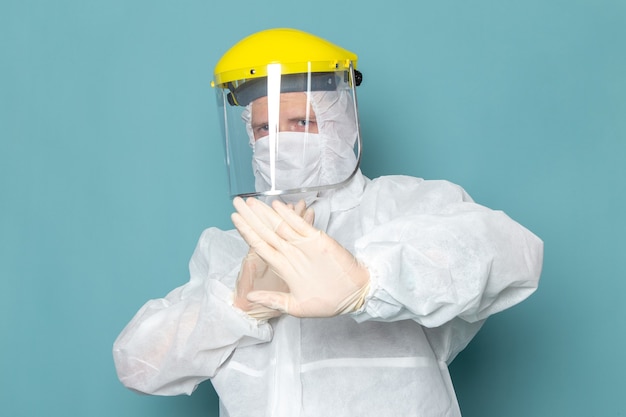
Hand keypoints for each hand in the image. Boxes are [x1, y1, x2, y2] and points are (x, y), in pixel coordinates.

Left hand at [231, 197, 369, 317]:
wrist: (353, 296)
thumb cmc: (327, 302)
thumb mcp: (295, 306)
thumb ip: (273, 300)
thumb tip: (249, 298)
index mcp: (283, 266)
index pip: (260, 245)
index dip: (246, 231)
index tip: (234, 218)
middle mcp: (291, 252)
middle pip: (266, 231)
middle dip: (251, 216)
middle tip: (237, 201)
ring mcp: (303, 245)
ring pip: (280, 225)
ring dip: (265, 213)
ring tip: (251, 201)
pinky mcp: (318, 240)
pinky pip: (301, 225)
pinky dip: (290, 215)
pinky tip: (277, 206)